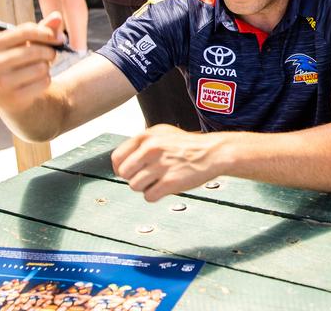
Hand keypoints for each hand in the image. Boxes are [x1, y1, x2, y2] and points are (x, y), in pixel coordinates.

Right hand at [0, 13, 65, 116]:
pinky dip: (46, 81)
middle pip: (34, 51)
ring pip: (41, 68)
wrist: (12, 93)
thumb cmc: (24, 60)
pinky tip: (38, 81)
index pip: (25, 31)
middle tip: (52, 54)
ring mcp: (2, 81)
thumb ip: (45, 29)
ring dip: (47, 67)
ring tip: (41, 68)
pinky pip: (43, 83)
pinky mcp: (13, 96)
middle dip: (49, 52)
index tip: (58, 37)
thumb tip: (57, 16)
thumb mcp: (32, 43)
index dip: (46, 33)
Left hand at [111, 125, 226, 202]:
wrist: (213, 153)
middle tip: (148, 176)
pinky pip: (148, 196)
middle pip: (124, 173)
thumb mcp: (163, 134)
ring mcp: (160, 165)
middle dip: (134, 177)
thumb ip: (142, 144)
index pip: (117, 157)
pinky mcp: (170, 181)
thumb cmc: (188, 145)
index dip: (120, 168)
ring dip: (145, 187)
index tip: (129, 171)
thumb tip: (121, 161)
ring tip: (158, 181)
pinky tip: (165, 188)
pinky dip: (155, 196)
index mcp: (147, 136)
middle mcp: (151, 149)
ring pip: (134, 186)